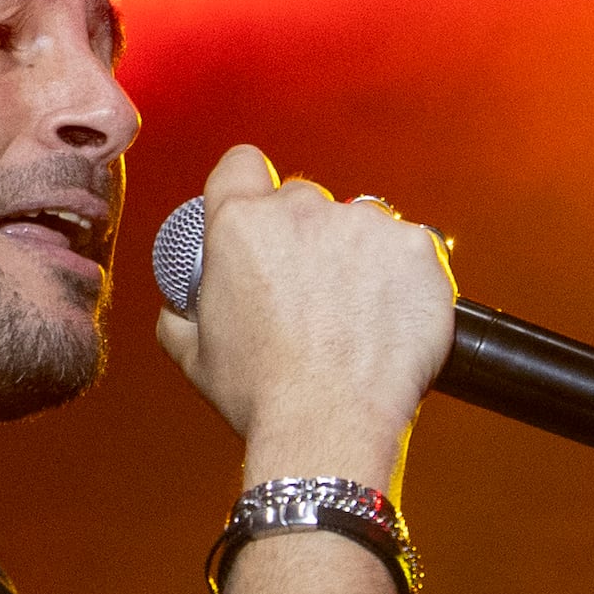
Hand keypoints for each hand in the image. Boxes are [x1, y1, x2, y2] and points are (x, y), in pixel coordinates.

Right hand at [150, 145, 457, 475]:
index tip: (261, 212)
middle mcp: (303, 212)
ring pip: (361, 223)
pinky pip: (411, 247)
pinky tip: (392, 316)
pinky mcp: (416, 247)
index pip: (241, 165)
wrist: (331, 427)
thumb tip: (177, 309)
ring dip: (359, 255)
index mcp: (241, 225)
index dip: (249, 187)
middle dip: (308, 236)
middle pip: (305, 200)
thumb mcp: (195, 357)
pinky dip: (405, 275)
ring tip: (356, 314)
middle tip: (314, 292)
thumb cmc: (266, 397)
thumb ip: (180, 317)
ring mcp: (364, 226)